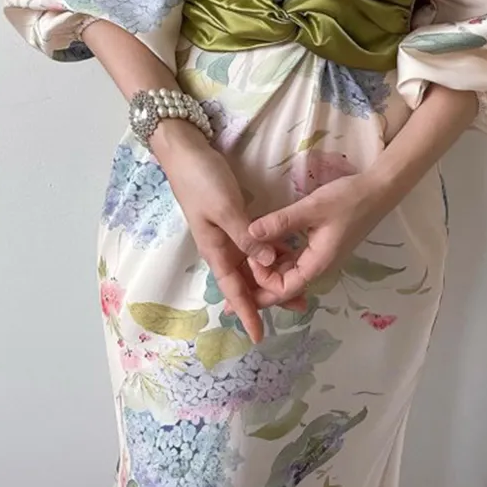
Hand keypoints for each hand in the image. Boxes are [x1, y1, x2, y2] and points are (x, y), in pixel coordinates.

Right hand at [153, 119, 301, 341]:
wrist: (185, 151)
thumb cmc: (201, 181)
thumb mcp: (225, 209)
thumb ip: (246, 236)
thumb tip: (267, 263)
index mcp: (215, 248)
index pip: (235, 288)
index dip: (248, 312)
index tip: (260, 336)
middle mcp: (222, 245)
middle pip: (247, 279)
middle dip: (269, 296)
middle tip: (301, 305)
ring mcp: (228, 232)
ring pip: (253, 262)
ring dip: (274, 273)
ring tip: (301, 283)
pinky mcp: (235, 217)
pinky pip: (255, 243)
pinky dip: (271, 252)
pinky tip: (288, 254)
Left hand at [247, 173, 390, 305]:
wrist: (378, 190)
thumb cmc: (349, 199)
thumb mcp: (312, 208)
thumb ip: (280, 222)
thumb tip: (248, 234)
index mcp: (318, 264)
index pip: (284, 289)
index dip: (263, 282)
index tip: (250, 257)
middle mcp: (318, 266)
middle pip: (283, 287)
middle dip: (259, 288)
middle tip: (233, 288)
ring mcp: (319, 257)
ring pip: (287, 273)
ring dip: (267, 272)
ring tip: (242, 266)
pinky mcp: (319, 246)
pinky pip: (294, 259)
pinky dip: (278, 257)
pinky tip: (264, 247)